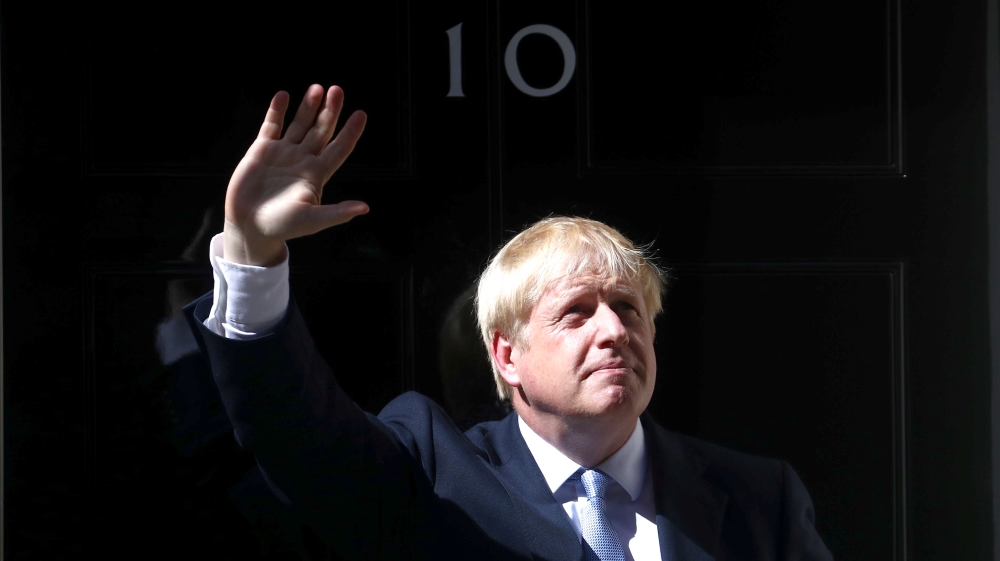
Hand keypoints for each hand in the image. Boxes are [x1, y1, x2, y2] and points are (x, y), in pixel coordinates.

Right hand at [223, 84, 367, 265]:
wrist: (251, 227)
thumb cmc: (283, 227)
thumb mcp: (312, 220)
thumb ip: (336, 213)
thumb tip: (365, 208)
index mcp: (317, 174)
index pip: (339, 148)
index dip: (350, 132)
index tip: (361, 114)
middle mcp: (303, 160)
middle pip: (321, 130)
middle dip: (329, 111)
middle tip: (337, 90)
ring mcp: (283, 153)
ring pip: (300, 124)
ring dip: (308, 107)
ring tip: (316, 88)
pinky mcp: (262, 150)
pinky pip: (271, 125)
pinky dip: (277, 110)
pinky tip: (284, 95)